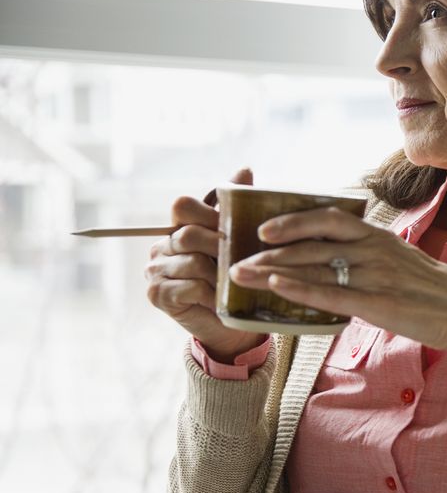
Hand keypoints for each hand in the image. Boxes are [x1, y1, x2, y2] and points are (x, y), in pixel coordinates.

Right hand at [144, 167, 266, 361]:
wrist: (232, 324)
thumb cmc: (235, 279)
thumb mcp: (239, 242)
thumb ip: (236, 208)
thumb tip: (245, 169)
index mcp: (179, 228)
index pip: (183, 206)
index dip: (210, 215)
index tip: (233, 231)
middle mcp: (161, 246)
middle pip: (189, 234)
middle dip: (221, 248)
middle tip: (241, 261)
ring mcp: (154, 271)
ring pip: (193, 262)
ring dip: (221, 276)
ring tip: (234, 283)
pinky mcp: (157, 295)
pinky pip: (190, 287)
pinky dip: (212, 294)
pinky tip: (222, 300)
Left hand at [228, 206, 446, 355]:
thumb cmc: (433, 290)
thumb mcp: (401, 259)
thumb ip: (369, 253)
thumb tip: (336, 255)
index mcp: (378, 237)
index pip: (327, 218)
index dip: (292, 220)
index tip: (263, 228)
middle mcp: (374, 250)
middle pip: (312, 242)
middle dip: (269, 250)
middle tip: (237, 258)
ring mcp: (376, 275)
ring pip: (316, 266)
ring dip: (273, 269)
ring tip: (242, 275)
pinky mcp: (379, 303)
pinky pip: (332, 293)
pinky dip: (301, 288)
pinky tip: (277, 285)